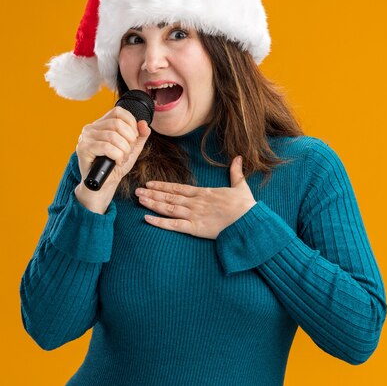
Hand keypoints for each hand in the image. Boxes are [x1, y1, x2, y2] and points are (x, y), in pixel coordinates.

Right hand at [76, 106, 151, 188]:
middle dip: (129, 139)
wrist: (103, 185)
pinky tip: (116, 162)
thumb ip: (140, 136)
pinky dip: (117, 156)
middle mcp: (91, 128)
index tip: (134, 137)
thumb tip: (144, 123)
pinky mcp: (83, 149)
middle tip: (128, 152)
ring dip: (124, 150)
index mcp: (101, 124)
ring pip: (112, 136)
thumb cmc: (115, 166)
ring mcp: (85, 138)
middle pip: (117, 124)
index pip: (118, 112)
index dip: (131, 123)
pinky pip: (106, 147)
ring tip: (122, 159)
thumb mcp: (131, 149)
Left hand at [134, 156, 256, 238]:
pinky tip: (147, 219)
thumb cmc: (246, 206)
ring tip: (139, 200)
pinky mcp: (195, 228)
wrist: (249, 221)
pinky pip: (174, 224)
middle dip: (152, 194)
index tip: (150, 184)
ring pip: (168, 208)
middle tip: (137, 192)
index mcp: (204, 192)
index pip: (178, 188)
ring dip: (152, 204)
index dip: (162, 186)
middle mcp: (195, 202)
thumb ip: (236, 172)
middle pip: (169, 197)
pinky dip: (159, 222)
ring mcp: (194, 214)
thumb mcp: (241, 186)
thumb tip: (238, 157)